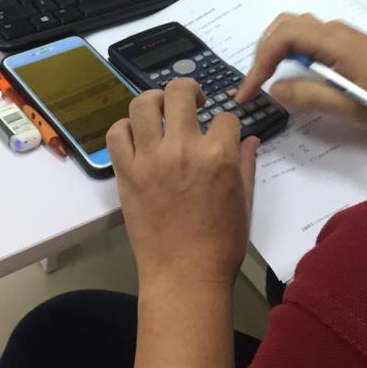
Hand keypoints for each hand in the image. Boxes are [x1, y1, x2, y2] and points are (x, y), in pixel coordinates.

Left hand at [107, 79, 259, 290]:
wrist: (184, 276)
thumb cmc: (221, 244)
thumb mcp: (244, 201)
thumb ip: (246, 163)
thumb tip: (250, 139)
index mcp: (219, 155)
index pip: (225, 117)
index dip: (226, 124)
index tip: (222, 135)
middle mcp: (183, 148)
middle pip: (180, 92)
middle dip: (190, 91)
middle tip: (192, 103)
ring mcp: (151, 159)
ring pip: (143, 104)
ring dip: (154, 100)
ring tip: (160, 111)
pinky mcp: (127, 173)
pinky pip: (116, 134)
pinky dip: (124, 128)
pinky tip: (136, 136)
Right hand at [236, 13, 366, 126]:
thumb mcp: (347, 106)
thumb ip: (308, 96)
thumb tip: (274, 89)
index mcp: (331, 42)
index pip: (281, 39)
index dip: (258, 64)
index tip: (248, 92)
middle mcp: (332, 30)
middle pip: (283, 25)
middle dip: (263, 52)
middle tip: (255, 82)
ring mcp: (339, 33)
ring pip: (295, 27)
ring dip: (276, 48)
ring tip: (268, 76)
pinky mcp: (345, 42)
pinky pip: (307, 35)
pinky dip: (290, 48)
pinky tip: (294, 72)